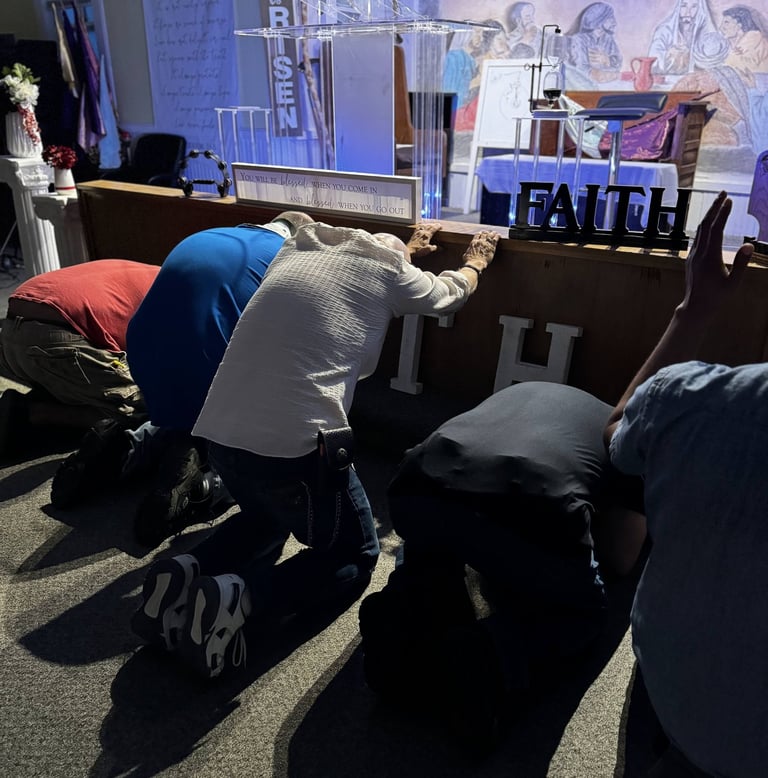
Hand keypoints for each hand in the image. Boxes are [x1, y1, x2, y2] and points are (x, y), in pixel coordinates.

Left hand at [406, 222, 441, 258]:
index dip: (437, 226)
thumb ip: (434, 248)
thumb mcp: (428, 250)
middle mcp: (422, 232)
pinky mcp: (414, 233)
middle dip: (434, 224)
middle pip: (429, 225)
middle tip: (437, 224)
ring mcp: (418, 232)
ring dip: (428, 224)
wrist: (409, 250)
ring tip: (431, 224)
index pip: (433, 228)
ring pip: (424, 225)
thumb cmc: (418, 250)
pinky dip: (421, 224)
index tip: (440, 226)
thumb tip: (440, 247)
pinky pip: (418, 227)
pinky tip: (421, 224)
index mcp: (427, 235)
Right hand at [461, 230, 499, 272]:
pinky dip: (497, 236)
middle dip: (487, 233)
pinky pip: (495, 239)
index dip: (480, 233)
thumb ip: (467, 252)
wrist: (476, 263)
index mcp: (474, 242)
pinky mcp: (492, 247)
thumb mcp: (466, 255)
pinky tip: (499, 235)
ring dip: (492, 233)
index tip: (481, 233)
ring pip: (490, 235)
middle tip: (488, 232)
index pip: (477, 235)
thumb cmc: (470, 261)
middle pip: (484, 234)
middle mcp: (480, 241)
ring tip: (494, 233)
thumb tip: (466, 254)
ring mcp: (486, 243)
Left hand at [680, 191, 752, 317]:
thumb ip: (741, 264)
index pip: (716, 229)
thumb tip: (749, 245)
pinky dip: (704, 226)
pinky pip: (697, 238)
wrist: (695, 307)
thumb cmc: (717, 298)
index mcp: (710, 257)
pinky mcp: (691, 259)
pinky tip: (710, 222)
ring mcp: (693, 256)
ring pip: (699, 230)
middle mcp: (699, 253)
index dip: (722, 213)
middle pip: (705, 225)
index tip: (729, 200)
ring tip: (719, 203)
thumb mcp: (733, 283)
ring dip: (709, 215)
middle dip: (714, 207)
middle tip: (723, 192)